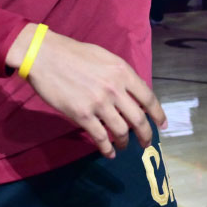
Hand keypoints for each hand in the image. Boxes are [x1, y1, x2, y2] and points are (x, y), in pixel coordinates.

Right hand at [11, 26, 166, 158]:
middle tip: (147, 144)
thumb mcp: (105, 58)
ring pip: (121, 131)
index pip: (148, 98)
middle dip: (146, 135)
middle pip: (138, 119)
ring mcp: (99, 103)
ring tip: (124, 146)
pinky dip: (107, 149)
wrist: (45, 56)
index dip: (158, 115)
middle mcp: (115, 89)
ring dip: (125, 142)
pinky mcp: (82, 115)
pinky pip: (100, 138)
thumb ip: (120, 76)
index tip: (162, 125)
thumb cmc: (74, 54)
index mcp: (122, 72)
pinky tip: (109, 153)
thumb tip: (132, 95)